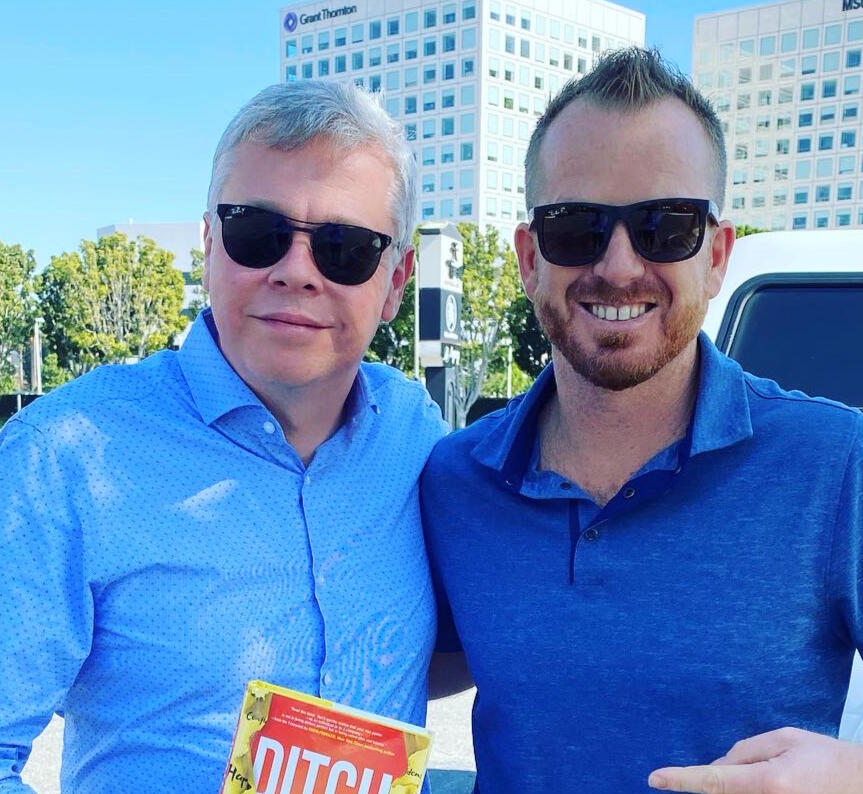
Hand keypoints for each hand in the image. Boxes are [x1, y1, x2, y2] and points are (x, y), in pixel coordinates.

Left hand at [648, 727, 862, 793]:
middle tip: (760, 765)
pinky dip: (747, 788)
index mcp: (769, 782)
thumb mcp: (785, 739)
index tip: (654, 779)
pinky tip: (778, 779)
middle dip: (722, 776)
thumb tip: (717, 767)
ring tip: (779, 773)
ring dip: (738, 783)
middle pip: (722, 791)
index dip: (680, 779)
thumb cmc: (826, 758)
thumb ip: (746, 750)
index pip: (712, 780)